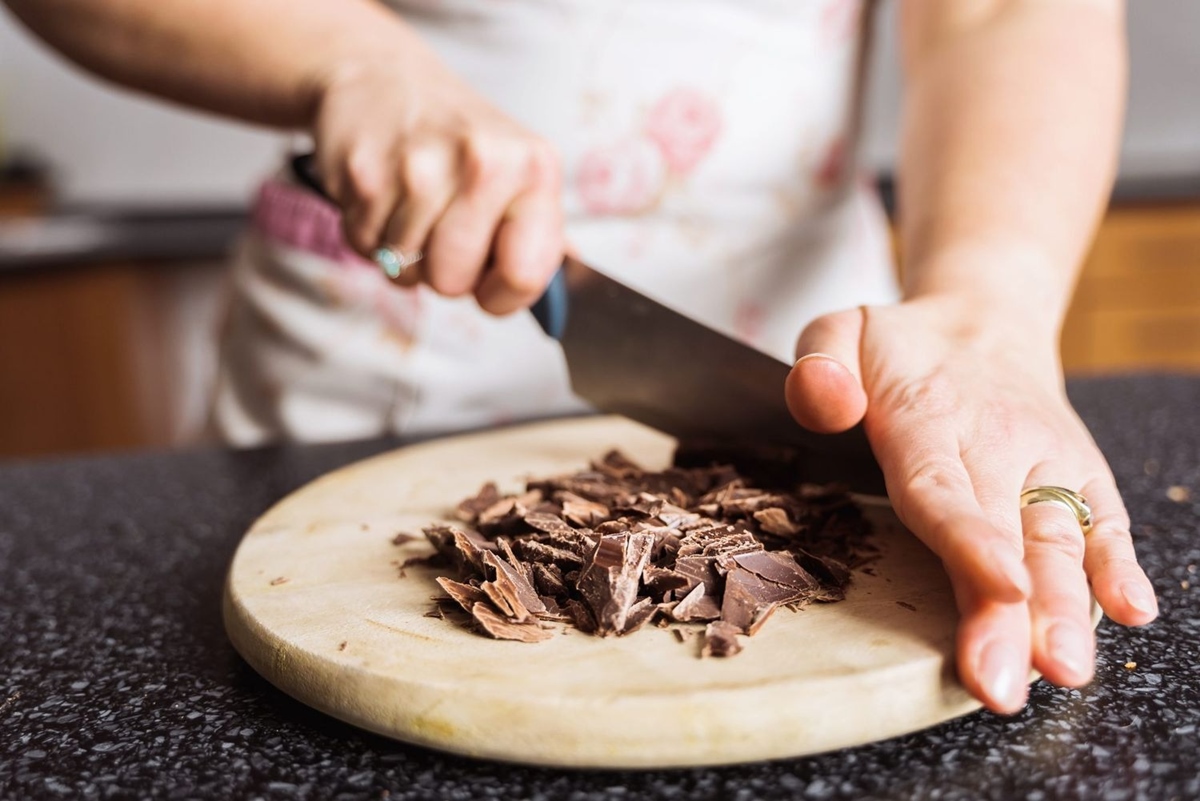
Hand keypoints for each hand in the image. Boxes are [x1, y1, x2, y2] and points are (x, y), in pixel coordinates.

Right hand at [311, 53, 563, 313]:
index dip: (501, 295)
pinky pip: (366, 248)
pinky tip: (383, 195)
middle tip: (443, 229)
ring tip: (412, 206)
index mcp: (534, 168)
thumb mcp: (518, 171)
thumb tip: (564, 304)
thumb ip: (541, 237)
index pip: (524, 276)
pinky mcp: (365, 174)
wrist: (380, 75)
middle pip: (453, 282)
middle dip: (444, 272)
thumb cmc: (458, 141)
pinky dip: (371, 234)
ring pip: (406, 271)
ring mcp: (419, 168)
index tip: (490, 277)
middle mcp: (482, 163)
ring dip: (405, 254)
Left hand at [785, 296, 1157, 712]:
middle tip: (1005, 683)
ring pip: (1058, 540)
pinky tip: (1132, 612)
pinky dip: (1118, 564)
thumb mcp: (840, 330)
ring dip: (1065, 608)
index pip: (944, 487)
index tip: (1000, 590)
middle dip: (1010, 614)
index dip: (972, 542)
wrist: (983, 320)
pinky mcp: (1078, 476)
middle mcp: (996, 443)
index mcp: (928, 416)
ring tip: (1064, 670)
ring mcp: (1045, 462)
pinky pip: (1103, 520)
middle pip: (1003, 535)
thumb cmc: (900, 346)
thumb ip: (820, 364)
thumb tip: (829, 405)